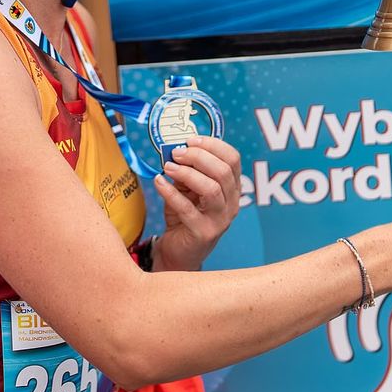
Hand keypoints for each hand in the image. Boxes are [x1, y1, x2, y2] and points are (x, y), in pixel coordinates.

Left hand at [152, 135, 241, 271]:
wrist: (179, 251)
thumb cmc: (185, 217)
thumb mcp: (187, 189)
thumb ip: (186, 171)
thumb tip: (175, 150)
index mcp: (232, 188)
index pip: (233, 159)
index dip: (213, 145)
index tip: (190, 140)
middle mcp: (231, 203)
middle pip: (223, 171)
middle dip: (198, 157)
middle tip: (176, 153)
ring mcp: (220, 220)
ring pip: (211, 189)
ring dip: (187, 173)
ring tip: (168, 167)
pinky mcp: (203, 233)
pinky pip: (187, 209)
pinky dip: (170, 192)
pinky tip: (158, 182)